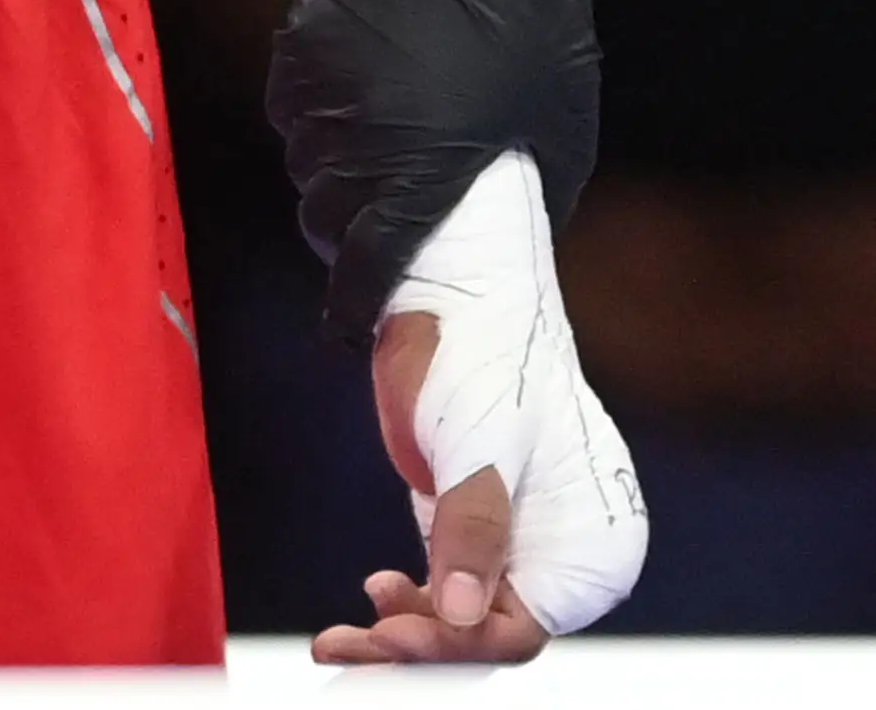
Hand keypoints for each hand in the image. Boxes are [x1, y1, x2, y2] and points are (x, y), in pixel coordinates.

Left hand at [313, 307, 551, 665]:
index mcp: (597, 544)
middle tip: (344, 645)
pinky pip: (450, 590)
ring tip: (341, 636)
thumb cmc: (485, 350)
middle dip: (417, 646)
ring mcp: (522, 544)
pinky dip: (412, 604)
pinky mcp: (480, 528)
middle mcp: (566, 555)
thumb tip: (458, 613)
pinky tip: (377, 591)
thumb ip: (474, 525)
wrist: (455, 291)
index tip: (392, 632)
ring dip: (405, 633)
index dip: (453, 640)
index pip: (521, 628)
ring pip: (463, 620)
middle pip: (488, 633)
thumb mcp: (480, 438)